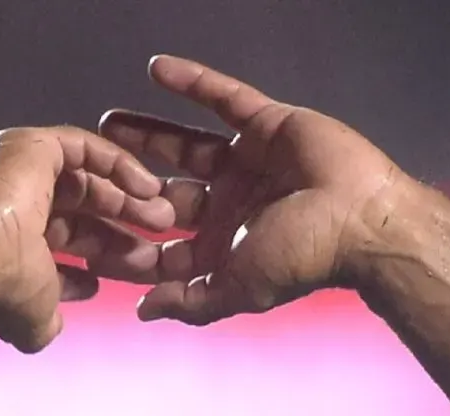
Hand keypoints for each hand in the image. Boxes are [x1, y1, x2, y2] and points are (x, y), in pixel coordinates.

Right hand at [0, 126, 177, 352]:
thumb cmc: (2, 288)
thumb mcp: (34, 316)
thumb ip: (46, 323)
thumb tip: (52, 330)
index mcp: (14, 240)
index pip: (67, 246)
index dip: (102, 262)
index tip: (134, 276)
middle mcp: (17, 203)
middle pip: (85, 214)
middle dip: (124, 233)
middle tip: (160, 247)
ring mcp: (23, 172)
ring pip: (89, 181)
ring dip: (129, 200)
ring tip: (164, 219)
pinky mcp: (34, 146)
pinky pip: (86, 148)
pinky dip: (119, 165)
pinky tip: (149, 188)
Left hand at [95, 55, 418, 325]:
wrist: (363, 220)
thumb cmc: (305, 258)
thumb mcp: (239, 288)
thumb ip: (191, 301)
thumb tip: (141, 312)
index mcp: (226, 245)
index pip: (165, 245)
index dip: (128, 243)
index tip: (86, 237)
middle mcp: (233, 204)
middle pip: (167, 192)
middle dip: (128, 186)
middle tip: (87, 172)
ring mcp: (248, 162)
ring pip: (186, 145)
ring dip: (147, 134)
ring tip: (106, 124)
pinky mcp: (266, 124)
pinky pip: (224, 98)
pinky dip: (192, 82)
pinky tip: (156, 68)